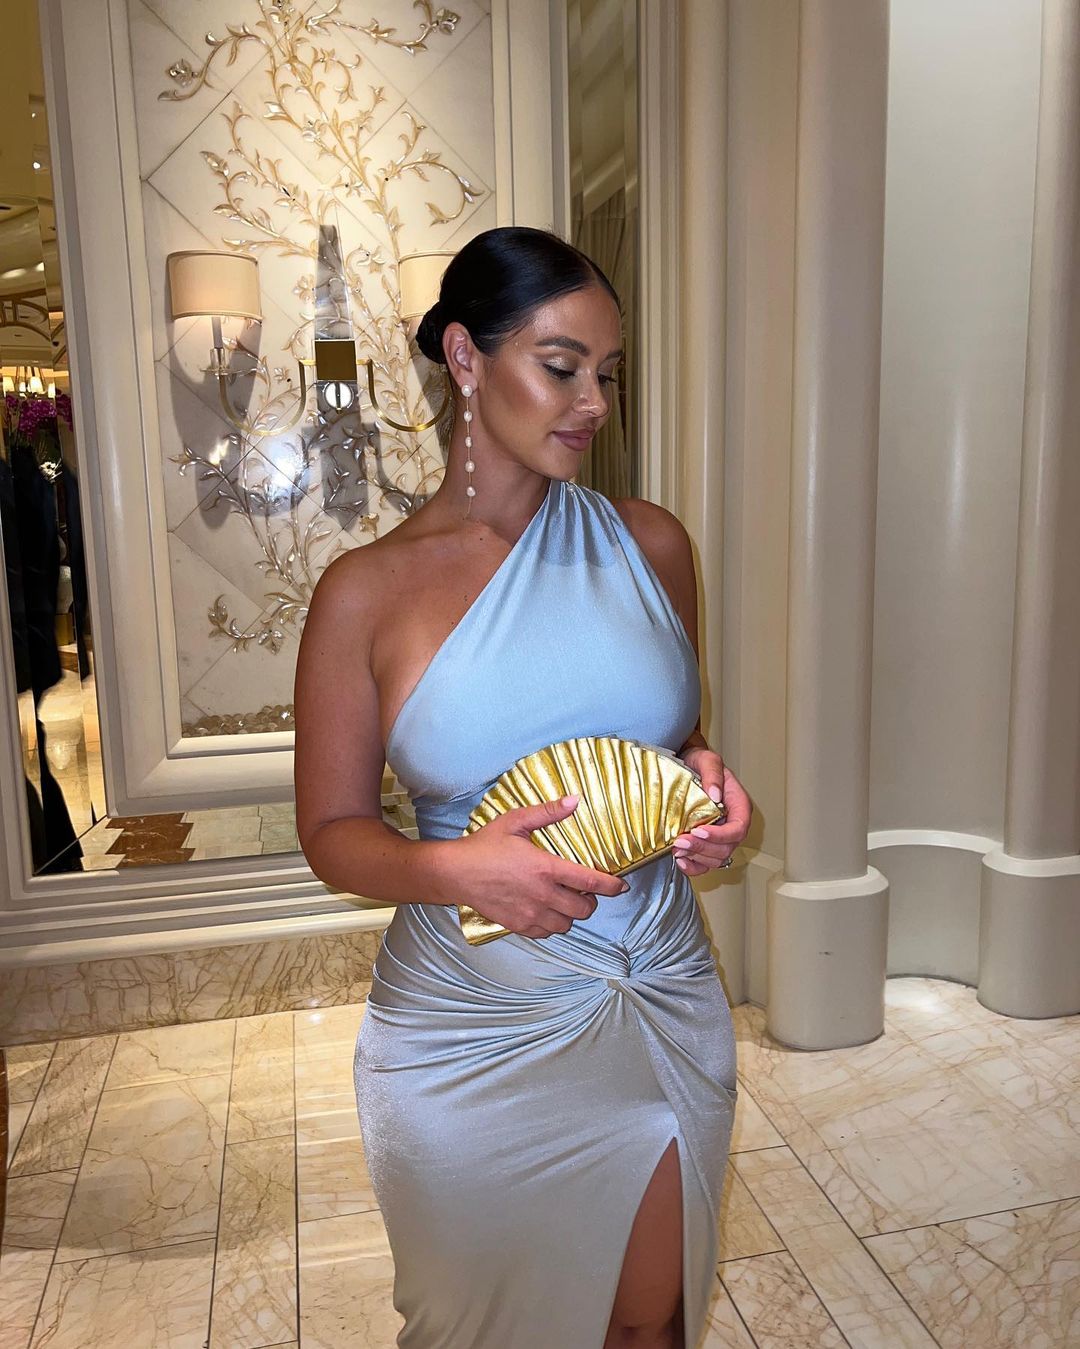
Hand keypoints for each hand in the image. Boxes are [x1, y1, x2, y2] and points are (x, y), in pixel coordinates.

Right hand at [453, 795, 628, 938]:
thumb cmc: (485, 845)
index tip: (620, 885)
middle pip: (583, 909)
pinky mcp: (518, 925)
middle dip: (590, 900)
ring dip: (571, 914)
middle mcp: (542, 894)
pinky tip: (547, 910)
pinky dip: (552, 924)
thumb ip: (548, 812)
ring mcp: (530, 913)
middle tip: (584, 890)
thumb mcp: (516, 821)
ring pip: (567, 924)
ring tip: (565, 900)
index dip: (611, 886)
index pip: (590, 882)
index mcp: (545, 868)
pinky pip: (546, 932)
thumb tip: (575, 800)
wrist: (455, 872)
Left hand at [672, 748, 751, 875]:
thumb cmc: (699, 763)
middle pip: (726, 847)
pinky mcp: (705, 843)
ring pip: (716, 859)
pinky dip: (694, 867)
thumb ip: (712, 773)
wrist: (685, 766)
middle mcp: (731, 824)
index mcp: (738, 806)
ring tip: (677, 848)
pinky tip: (682, 861)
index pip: (738, 828)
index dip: (720, 835)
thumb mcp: (707, 760)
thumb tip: (715, 794)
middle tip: (680, 841)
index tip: (699, 831)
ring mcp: (719, 836)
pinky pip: (705, 864)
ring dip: (696, 857)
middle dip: (702, 848)